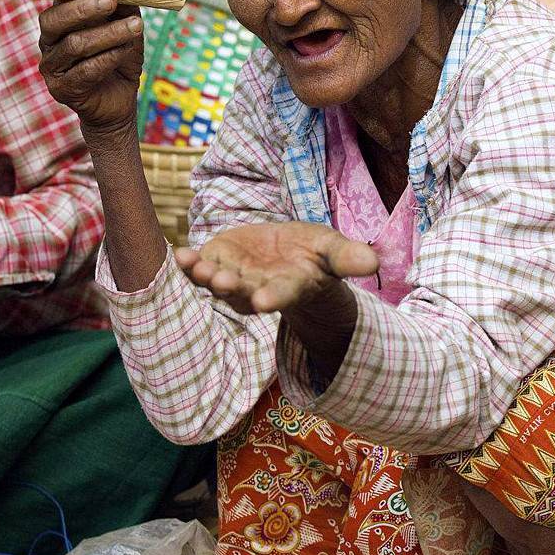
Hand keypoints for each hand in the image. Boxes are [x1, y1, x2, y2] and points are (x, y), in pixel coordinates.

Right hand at [38, 0, 143, 136]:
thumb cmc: (119, 60)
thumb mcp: (127, 27)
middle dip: (85, 5)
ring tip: (136, 26)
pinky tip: (126, 52)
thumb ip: (124, 4)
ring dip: (108, 33)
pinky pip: (85, 71)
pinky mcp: (61, 89)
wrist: (118, 103)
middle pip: (56, 16)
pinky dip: (109, 58)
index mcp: (60, 15)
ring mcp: (52, 64)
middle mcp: (50, 37)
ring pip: (75, 44)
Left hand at [175, 221, 378, 315]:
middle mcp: (258, 289)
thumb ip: (348, 258)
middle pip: (243, 292)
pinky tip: (180, 255)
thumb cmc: (315, 256)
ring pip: (218, 283)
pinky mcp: (218, 262)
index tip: (264, 301)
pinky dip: (189, 264)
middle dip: (232, 288)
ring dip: (205, 276)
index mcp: (289, 287)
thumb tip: (374, 261)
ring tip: (195, 265)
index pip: (282, 294)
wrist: (289, 254)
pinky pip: (200, 268)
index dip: (273, 297)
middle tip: (221, 282)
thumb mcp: (333, 253)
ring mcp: (235, 278)